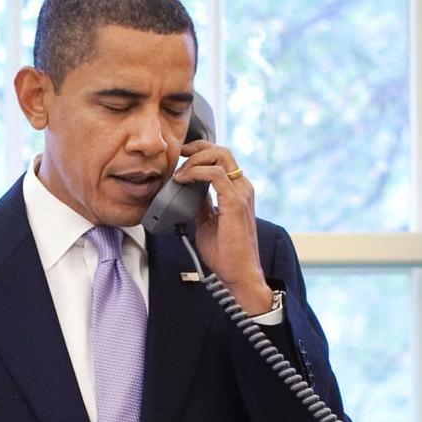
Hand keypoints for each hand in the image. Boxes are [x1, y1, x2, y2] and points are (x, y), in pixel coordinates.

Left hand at [175, 140, 275, 315]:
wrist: (238, 274)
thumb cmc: (226, 254)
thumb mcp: (206, 222)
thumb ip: (201, 204)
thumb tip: (187, 192)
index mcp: (238, 191)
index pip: (222, 159)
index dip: (201, 152)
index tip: (182, 155)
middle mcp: (242, 188)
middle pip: (222, 151)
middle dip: (197, 147)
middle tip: (179, 153)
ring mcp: (241, 193)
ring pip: (220, 156)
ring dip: (195, 159)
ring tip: (179, 172)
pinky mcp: (235, 202)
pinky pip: (215, 174)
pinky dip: (196, 172)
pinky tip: (183, 180)